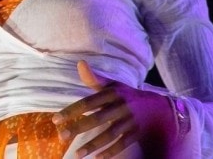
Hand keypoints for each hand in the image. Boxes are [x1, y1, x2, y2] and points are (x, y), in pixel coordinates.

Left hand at [52, 61, 174, 157]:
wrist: (157, 107)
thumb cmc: (126, 95)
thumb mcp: (112, 85)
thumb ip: (94, 78)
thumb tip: (80, 63)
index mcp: (112, 93)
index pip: (89, 102)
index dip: (72, 110)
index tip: (55, 119)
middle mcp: (121, 106)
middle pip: (98, 118)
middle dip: (79, 127)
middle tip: (62, 136)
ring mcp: (130, 121)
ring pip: (110, 134)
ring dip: (93, 145)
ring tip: (77, 154)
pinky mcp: (136, 133)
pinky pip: (123, 143)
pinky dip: (111, 151)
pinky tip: (98, 157)